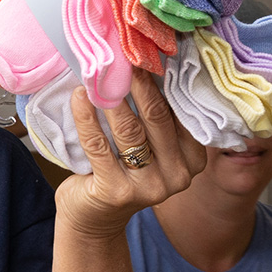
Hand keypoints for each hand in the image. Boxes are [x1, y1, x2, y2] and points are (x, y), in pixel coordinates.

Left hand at [55, 68, 206, 237]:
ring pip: (129, 130)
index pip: (180, 112)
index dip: (163, 81)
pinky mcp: (116, 191)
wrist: (94, 217)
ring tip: (97, 72)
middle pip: (157, 117)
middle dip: (138, 82)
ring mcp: (149, 187)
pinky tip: (79, 96)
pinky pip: (98, 144)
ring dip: (110, 97)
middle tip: (124, 55)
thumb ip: (156, 119)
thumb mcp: (150, 148)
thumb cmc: (122, 172)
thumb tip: (148, 64)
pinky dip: (86, 116)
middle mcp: (179, 175)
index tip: (147, 54)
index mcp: (193, 159)